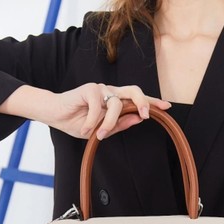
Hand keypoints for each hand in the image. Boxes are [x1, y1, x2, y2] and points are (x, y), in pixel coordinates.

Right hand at [53, 83, 171, 139]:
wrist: (56, 116)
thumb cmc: (78, 121)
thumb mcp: (101, 130)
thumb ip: (119, 124)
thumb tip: (138, 118)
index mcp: (116, 102)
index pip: (137, 99)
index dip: (152, 102)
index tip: (167, 107)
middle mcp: (111, 93)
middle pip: (133, 90)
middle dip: (143, 101)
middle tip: (145, 115)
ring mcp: (100, 89)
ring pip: (116, 103)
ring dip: (109, 123)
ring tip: (99, 134)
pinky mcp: (88, 89)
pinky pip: (98, 105)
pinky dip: (92, 120)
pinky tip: (85, 128)